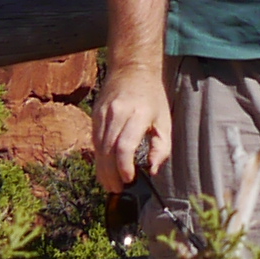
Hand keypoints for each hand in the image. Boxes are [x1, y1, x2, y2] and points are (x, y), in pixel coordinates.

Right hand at [93, 67, 171, 191]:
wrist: (131, 69)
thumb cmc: (152, 96)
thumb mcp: (165, 120)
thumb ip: (162, 147)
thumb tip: (152, 170)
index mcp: (137, 114)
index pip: (124, 145)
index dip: (124, 167)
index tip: (129, 180)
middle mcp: (116, 113)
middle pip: (108, 150)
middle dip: (111, 174)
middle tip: (118, 190)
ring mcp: (102, 113)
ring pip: (98, 148)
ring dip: (102, 170)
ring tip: (110, 185)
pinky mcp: (94, 115)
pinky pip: (94, 141)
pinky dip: (98, 158)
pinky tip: (104, 169)